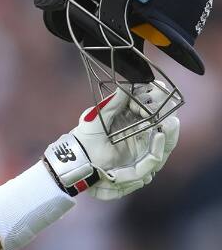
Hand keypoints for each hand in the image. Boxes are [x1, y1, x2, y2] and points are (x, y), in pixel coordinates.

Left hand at [43, 82, 179, 199]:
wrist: (80, 160)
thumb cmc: (86, 136)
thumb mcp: (98, 116)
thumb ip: (113, 102)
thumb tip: (126, 86)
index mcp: (130, 116)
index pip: (150, 105)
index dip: (155, 98)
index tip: (156, 92)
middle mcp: (140, 131)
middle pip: (162, 121)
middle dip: (167, 113)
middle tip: (167, 105)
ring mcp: (143, 147)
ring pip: (165, 140)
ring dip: (169, 131)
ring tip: (170, 121)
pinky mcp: (142, 163)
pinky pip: (155, 156)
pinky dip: (159, 147)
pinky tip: (159, 136)